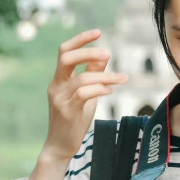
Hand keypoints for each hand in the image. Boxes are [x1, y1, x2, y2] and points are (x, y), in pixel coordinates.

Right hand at [43, 29, 127, 161]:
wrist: (60, 146)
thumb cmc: (74, 119)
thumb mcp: (85, 94)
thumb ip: (92, 75)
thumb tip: (105, 55)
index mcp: (59, 79)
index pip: (64, 51)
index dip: (80, 39)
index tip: (98, 32)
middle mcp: (56, 85)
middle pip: (66, 58)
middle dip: (88, 52)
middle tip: (108, 54)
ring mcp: (60, 98)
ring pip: (81, 78)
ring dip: (105, 76)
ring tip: (122, 78)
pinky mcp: (67, 111)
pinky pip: (84, 94)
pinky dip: (100, 89)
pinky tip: (110, 91)